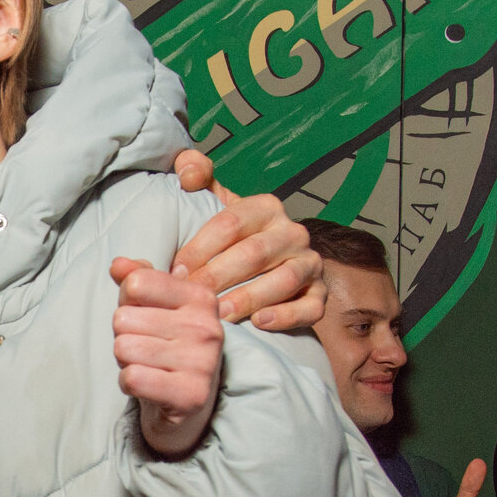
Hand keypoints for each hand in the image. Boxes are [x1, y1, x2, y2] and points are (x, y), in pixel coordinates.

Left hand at [112, 256, 223, 458]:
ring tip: (148, 366)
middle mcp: (207, 327)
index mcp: (201, 298)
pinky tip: (147, 385)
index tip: (144, 317)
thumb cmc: (167, 347)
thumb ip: (138, 279)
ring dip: (126, 361)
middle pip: (123, 318)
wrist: (187, 404)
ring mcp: (202, 363)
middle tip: (146, 349)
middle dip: (124, 336)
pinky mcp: (191, 395)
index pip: (137, 283)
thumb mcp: (156, 307)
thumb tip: (118, 265)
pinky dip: (128, 383)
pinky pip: (132, 377)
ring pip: (124, 348)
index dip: (127, 302)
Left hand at [168, 150, 324, 331]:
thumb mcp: (212, 203)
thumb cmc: (229, 240)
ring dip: (249, 298)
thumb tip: (188, 173)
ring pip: (284, 280)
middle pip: (254, 253)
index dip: (200, 247)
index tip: (176, 269)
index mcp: (266, 207)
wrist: (264, 272)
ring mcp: (310, 264)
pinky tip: (259, 324)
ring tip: (221, 314)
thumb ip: (196, 176)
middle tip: (191, 297)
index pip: (230, 223)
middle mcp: (293, 232)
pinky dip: (286, 316)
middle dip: (218, 276)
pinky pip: (310, 307)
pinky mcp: (319, 294)